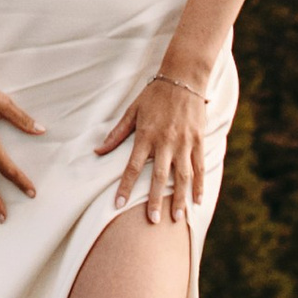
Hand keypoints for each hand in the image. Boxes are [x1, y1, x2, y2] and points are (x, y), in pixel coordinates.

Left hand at [97, 68, 207, 224]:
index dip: (125, 186)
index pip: (133, 166)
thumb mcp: (133, 111)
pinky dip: (199, 184)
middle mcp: (165, 141)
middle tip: (152, 221)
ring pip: (182, 176)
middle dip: (156, 200)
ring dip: (179, 198)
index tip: (119, 204)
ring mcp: (184, 142)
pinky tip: (197, 200)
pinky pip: (199, 166)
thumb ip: (117, 133)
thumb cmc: (155, 94)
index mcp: (146, 135)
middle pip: (159, 176)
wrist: (184, 77)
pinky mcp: (198, 140)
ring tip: (176, 218)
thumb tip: (98, 151)